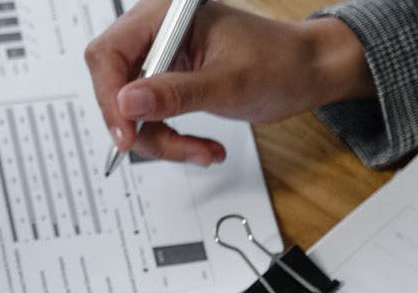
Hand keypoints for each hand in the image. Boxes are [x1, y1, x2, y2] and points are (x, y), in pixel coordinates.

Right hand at [85, 1, 374, 164]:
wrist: (307, 73)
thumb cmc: (280, 62)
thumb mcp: (228, 82)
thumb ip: (176, 92)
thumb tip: (128, 102)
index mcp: (166, 15)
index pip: (110, 53)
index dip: (110, 96)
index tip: (126, 134)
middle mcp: (159, 34)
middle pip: (116, 85)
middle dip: (141, 126)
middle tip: (173, 149)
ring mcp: (165, 60)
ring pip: (133, 111)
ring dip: (163, 141)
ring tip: (201, 151)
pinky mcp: (173, 84)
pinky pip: (153, 120)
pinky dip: (174, 141)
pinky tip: (202, 147)